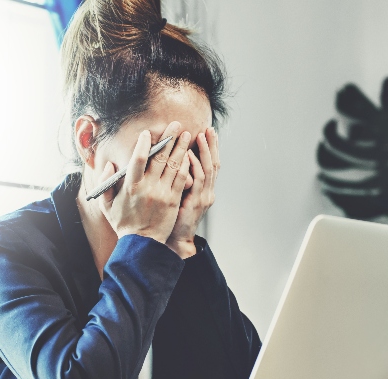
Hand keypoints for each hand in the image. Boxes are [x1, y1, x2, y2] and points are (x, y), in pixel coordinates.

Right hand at [98, 123, 192, 244]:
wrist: (142, 244)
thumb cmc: (123, 224)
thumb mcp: (107, 205)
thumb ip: (106, 183)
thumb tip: (110, 164)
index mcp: (130, 187)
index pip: (138, 159)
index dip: (144, 144)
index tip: (148, 133)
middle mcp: (148, 187)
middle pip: (160, 158)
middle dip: (169, 138)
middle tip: (176, 124)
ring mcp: (162, 193)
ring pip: (174, 166)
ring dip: (181, 148)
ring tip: (187, 134)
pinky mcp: (173, 200)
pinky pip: (181, 179)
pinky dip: (186, 166)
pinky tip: (190, 155)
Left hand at [166, 127, 219, 257]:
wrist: (175, 240)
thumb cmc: (173, 218)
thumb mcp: (180, 196)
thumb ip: (180, 179)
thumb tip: (174, 160)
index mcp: (205, 190)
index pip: (210, 164)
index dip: (210, 148)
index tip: (207, 132)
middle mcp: (208, 192)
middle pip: (213, 164)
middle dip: (212, 145)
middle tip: (209, 129)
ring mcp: (203, 197)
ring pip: (208, 170)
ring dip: (205, 152)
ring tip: (200, 136)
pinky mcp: (195, 202)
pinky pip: (197, 181)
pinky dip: (194, 167)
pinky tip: (189, 155)